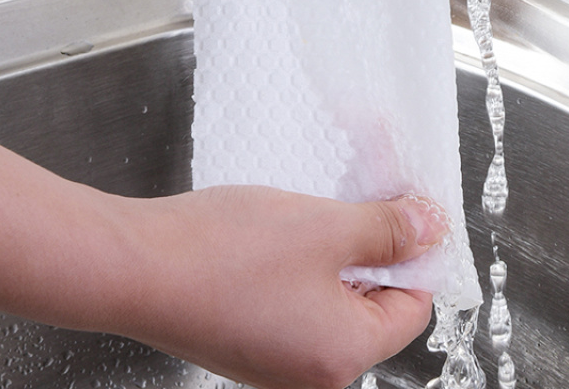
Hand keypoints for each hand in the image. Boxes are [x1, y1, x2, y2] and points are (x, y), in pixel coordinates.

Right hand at [0, 110, 442, 388]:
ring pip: (330, 297)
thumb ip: (387, 230)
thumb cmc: (229, 254)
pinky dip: (299, 263)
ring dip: (332, 249)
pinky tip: (281, 230)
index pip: (413, 306)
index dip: (415, 252)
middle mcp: (311, 372)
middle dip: (371, 246)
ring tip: (314, 210)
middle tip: (358, 198)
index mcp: (342, 355)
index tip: (406, 209)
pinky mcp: (245, 337)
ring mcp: (273, 359)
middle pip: (371, 304)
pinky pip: (294, 299)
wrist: (136, 266)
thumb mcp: (327, 228)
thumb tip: (432, 228)